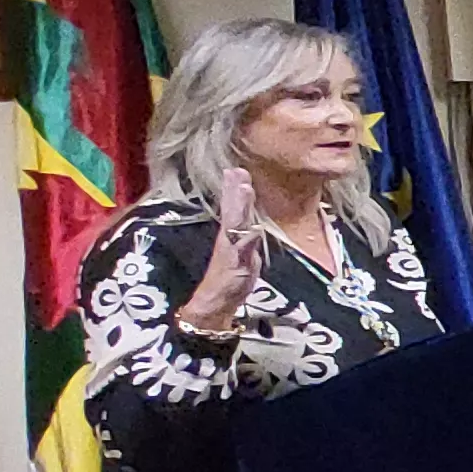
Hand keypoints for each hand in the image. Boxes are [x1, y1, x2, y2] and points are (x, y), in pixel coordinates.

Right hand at [178, 168, 261, 333]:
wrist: (217, 301)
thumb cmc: (231, 276)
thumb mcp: (242, 251)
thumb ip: (246, 234)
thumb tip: (253, 219)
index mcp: (231, 234)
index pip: (233, 208)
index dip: (234, 189)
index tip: (236, 169)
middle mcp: (229, 239)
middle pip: (232, 211)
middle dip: (234, 191)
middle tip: (236, 171)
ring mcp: (231, 250)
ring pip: (236, 225)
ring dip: (240, 207)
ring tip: (244, 188)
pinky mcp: (236, 264)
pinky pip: (243, 250)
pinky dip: (249, 239)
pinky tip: (255, 229)